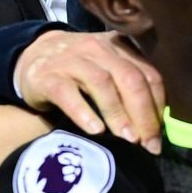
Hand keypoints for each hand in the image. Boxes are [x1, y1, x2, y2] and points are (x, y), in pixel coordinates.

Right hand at [14, 30, 164, 151]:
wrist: (32, 55)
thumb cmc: (79, 70)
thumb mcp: (108, 70)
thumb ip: (130, 89)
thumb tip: (155, 128)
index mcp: (121, 48)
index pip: (148, 75)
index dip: (158, 107)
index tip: (159, 136)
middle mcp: (99, 49)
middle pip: (130, 79)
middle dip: (143, 114)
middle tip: (148, 144)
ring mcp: (72, 60)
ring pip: (102, 83)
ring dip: (118, 114)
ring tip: (128, 140)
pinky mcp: (47, 76)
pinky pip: (68, 94)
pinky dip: (83, 112)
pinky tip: (95, 131)